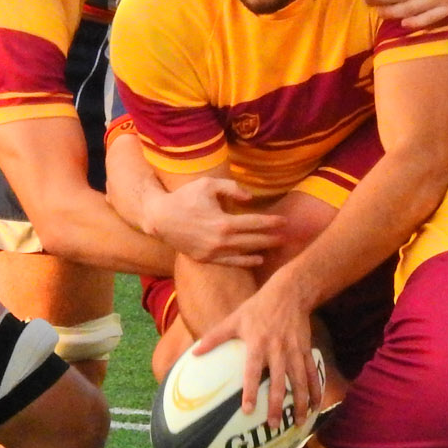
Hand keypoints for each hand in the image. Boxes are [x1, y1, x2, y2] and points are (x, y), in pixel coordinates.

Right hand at [148, 178, 282, 266]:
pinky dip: (246, 261)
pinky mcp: (205, 258)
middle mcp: (220, 240)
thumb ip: (231, 188)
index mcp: (223, 221)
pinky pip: (231, 262)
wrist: (160, 218)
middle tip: (288, 236)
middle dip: (272, 238)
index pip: (254, 223)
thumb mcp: (208, 185)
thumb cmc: (184, 197)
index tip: (285, 221)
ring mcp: (213, 252)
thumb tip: (250, 199)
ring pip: (244, 252)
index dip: (271, 222)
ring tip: (277, 246)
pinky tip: (258, 259)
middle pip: (253, 240)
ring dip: (262, 249)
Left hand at [195, 271, 322, 421]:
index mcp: (258, 343)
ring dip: (299, 403)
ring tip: (298, 423)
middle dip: (276, 404)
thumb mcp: (234, 319)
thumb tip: (194, 353)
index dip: (250, 390)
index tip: (248, 410)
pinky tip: (315, 406)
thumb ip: (214, 337)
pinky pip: (312, 373)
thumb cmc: (257, 307)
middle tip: (272, 425)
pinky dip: (315, 390)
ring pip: (299, 381)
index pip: (253, 371)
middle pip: (278, 381)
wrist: (289, 293)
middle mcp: (277, 350)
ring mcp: (294, 351)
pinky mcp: (307, 350)